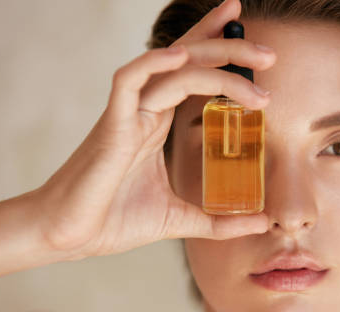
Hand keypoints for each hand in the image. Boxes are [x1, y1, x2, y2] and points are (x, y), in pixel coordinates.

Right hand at [37, 0, 275, 258]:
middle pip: (189, 60)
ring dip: (215, 58)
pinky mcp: (111, 127)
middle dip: (229, 46)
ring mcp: (128, 115)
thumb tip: (262, 222)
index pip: (193, 75)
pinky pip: (128, 82)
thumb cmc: (113, 221)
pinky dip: (152, 64)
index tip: (257, 50)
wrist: (69, 238)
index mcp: (158, 123)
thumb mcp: (180, 220)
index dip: (219, 50)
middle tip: (270, 52)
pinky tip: (181, 57)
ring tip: (259, 64)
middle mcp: (146, 111)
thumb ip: (219, 221)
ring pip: (172, 67)